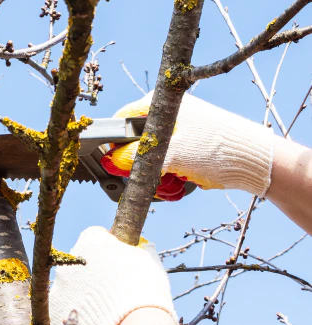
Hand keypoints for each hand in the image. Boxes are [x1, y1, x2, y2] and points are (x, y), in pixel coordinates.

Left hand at [49, 226, 183, 324]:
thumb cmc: (143, 293)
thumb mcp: (146, 262)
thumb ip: (133, 252)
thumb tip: (134, 251)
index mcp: (90, 243)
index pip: (96, 237)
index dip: (108, 248)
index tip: (117, 260)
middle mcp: (68, 263)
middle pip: (80, 265)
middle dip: (92, 274)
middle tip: (111, 290)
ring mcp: (57, 290)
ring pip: (70, 289)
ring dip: (83, 296)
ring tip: (104, 312)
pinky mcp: (53, 315)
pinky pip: (66, 312)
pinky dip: (77, 317)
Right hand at [102, 92, 275, 200]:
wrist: (253, 162)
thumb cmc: (215, 148)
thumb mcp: (170, 153)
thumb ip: (135, 157)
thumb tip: (109, 162)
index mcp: (159, 103)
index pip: (121, 121)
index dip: (113, 144)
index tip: (116, 164)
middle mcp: (164, 115)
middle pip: (132, 145)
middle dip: (138, 167)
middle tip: (151, 177)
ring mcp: (175, 133)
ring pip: (147, 160)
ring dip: (154, 177)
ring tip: (172, 182)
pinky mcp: (183, 149)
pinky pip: (162, 166)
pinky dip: (167, 178)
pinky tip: (179, 184)